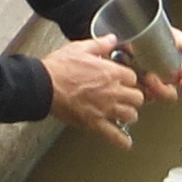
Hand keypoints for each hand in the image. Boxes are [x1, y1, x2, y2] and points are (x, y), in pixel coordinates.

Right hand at [40, 33, 181, 147]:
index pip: (133, 77)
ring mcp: (105, 109)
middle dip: (133, 97)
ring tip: (123, 113)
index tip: (124, 79)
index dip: (128, 78)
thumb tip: (111, 39)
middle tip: (127, 97)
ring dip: (128, 114)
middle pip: (137, 98)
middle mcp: (112, 92)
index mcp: (111, 72)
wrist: (43, 85)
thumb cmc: (59, 67)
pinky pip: (114, 135)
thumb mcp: (79, 48)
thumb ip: (100, 44)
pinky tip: (125, 142)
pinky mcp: (94, 122)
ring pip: (131, 115)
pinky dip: (121, 140)